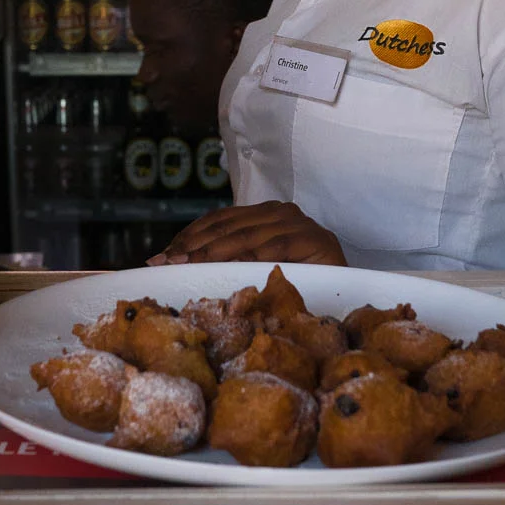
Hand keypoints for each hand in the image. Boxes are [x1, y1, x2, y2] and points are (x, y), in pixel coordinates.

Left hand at [146, 201, 346, 266]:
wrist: (345, 292)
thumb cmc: (295, 284)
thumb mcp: (255, 267)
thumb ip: (228, 259)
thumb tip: (177, 264)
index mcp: (265, 214)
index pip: (219, 220)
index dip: (188, 236)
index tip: (160, 256)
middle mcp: (280, 212)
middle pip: (226, 226)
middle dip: (191, 246)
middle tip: (164, 263)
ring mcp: (298, 223)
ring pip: (244, 236)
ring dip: (210, 252)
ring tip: (185, 267)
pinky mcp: (313, 239)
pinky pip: (272, 248)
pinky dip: (246, 258)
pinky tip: (224, 267)